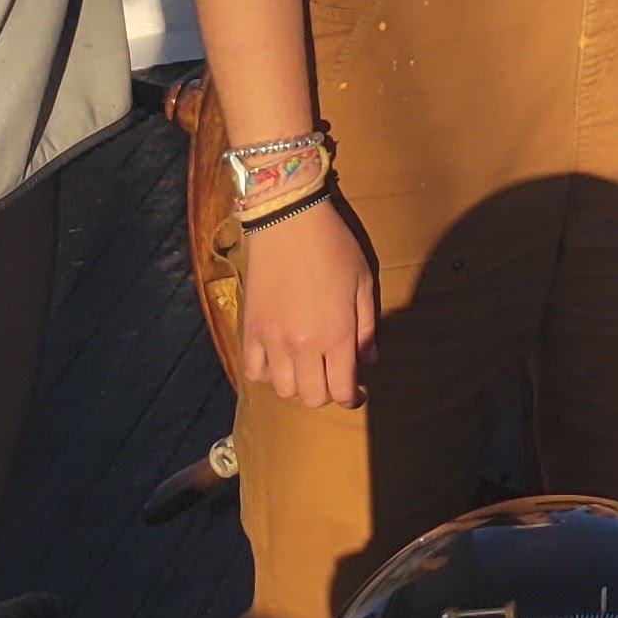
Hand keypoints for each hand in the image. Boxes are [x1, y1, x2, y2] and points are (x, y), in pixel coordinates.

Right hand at [238, 197, 376, 410]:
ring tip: (307, 367)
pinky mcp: (250, 330)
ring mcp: (272, 340)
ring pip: (283, 390)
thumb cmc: (333, 246)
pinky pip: (253, 371)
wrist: (288, 220)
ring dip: (297, 386)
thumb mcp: (362, 282)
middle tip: (332, 376)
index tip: (355, 393)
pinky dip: (267, 374)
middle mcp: (302, 346)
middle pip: (312, 397)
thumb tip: (368, 362)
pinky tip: (279, 359)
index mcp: (336, 335)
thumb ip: (367, 327)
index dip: (351, 398)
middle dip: (326, 393)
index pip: (341, 390)